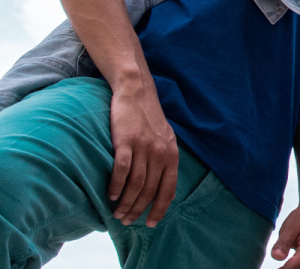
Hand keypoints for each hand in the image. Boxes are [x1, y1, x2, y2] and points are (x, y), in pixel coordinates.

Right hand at [108, 81, 177, 227]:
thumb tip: (168, 191)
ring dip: (125, 203)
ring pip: (135, 184)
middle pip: (149, 190)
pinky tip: (111, 195)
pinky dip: (116, 186)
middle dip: (138, 210)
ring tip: (116, 213)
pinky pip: (121, 170)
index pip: (168, 189)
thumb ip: (166, 163)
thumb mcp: (166, 140)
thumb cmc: (148, 119)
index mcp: (171, 155)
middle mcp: (160, 153)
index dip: (159, 209)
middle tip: (126, 221)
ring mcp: (144, 147)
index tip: (151, 223)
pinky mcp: (126, 141)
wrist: (136, 92)